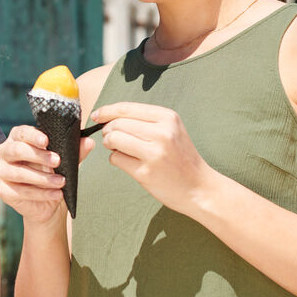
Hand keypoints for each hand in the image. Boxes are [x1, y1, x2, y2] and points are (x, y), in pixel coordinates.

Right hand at [0, 125, 93, 224]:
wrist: (49, 202)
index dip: (33, 135)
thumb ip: (75, 151)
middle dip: (38, 156)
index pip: (21, 132)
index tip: (47, 140)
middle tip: (57, 161)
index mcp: (18, 138)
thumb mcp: (65, 161)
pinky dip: (40, 193)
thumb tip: (89, 142)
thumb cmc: (53, 174)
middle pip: (15, 150)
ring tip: (61, 182)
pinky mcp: (3, 190)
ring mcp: (1, 171)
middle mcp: (5, 152)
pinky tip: (56, 194)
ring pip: (18, 173)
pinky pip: (20, 192)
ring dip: (42, 178)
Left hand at [92, 102, 214, 214]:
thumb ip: (144, 120)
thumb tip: (107, 116)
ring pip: (113, 140)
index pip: (126, 108)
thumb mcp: (171, 130)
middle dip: (107, 131)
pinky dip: (116, 160)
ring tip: (120, 150)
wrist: (200, 188)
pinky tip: (130, 163)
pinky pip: (116, 159)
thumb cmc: (181, 158)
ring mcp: (154, 153)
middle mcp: (162, 132)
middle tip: (111, 139)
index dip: (106, 111)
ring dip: (110, 145)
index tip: (96, 116)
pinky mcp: (146, 172)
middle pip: (116, 124)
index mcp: (167, 117)